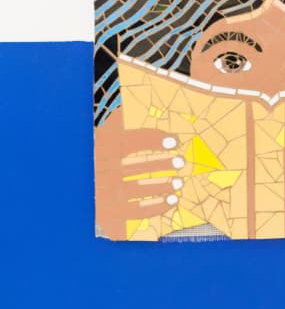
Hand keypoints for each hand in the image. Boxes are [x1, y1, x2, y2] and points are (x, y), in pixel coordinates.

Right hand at [94, 107, 181, 240]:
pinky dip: (156, 207)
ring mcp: (104, 193)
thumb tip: (143, 95)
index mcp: (100, 150)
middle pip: (133, 167)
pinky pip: (135, 212)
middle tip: (181, 162)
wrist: (80, 185)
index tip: (175, 140)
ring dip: (160, 187)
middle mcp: (99, 172)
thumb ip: (123, 119)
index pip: (128, 142)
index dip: (152, 140)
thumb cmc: (105, 153)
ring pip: (134, 190)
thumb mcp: (109, 132)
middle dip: (160, 164)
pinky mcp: (110, 213)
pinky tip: (173, 201)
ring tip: (179, 183)